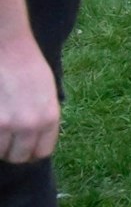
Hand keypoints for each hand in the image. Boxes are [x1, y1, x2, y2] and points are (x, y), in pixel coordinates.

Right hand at [0, 30, 59, 162]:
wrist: (10, 50)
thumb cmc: (29, 68)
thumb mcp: (47, 96)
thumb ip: (44, 120)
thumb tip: (34, 141)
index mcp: (50, 119)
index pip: (42, 153)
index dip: (32, 151)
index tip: (25, 147)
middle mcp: (30, 125)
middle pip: (20, 157)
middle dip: (14, 151)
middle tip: (8, 140)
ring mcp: (7, 123)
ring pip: (0, 152)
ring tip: (1, 129)